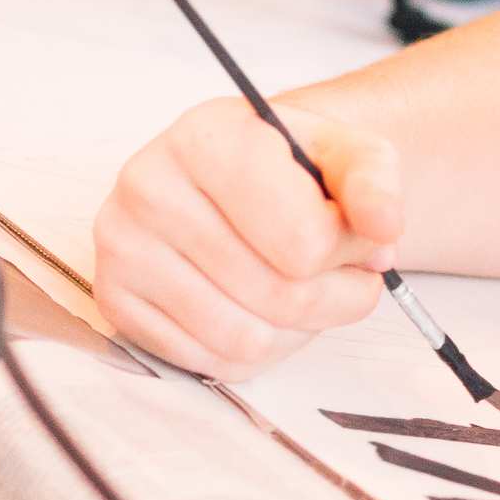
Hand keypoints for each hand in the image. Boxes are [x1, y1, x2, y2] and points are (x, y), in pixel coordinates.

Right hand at [93, 97, 405, 379]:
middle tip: (349, 275)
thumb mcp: (348, 152)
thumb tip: (384, 227)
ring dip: (300, 329)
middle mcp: (149, 187)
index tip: (358, 233)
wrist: (231, 177)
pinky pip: (211, 362)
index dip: (352, 249)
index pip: (305, 240)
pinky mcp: (115, 301)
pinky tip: (261, 307)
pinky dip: (257, 350)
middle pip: (280, 295)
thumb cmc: (293, 168)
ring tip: (307, 289)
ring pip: (246, 338)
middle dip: (337, 296)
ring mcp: (122, 248)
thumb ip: (375, 182)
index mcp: (207, 137)